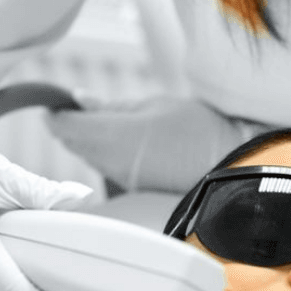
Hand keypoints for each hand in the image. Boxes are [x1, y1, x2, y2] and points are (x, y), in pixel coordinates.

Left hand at [47, 95, 259, 193]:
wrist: (234, 170)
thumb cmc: (200, 130)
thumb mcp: (155, 106)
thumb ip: (112, 106)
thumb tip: (79, 99)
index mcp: (111, 134)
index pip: (66, 125)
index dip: (56, 112)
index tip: (57, 102)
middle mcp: (109, 161)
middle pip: (73, 142)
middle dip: (70, 126)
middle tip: (78, 109)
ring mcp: (119, 179)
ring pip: (89, 157)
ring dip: (87, 141)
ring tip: (104, 124)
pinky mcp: (132, 191)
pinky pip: (106, 169)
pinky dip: (104, 154)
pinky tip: (121, 144)